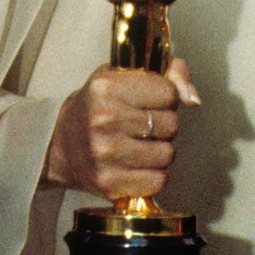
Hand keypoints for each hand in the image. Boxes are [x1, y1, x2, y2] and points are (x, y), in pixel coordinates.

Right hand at [42, 59, 199, 201]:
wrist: (62, 144)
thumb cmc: (98, 106)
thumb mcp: (125, 75)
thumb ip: (170, 73)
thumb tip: (193, 100)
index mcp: (106, 87)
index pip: (168, 92)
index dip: (165, 96)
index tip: (149, 100)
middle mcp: (103, 119)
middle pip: (171, 125)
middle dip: (163, 124)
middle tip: (142, 124)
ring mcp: (105, 153)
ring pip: (167, 154)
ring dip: (160, 150)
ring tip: (139, 143)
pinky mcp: (109, 182)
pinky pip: (158, 180)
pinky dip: (153, 174)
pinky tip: (137, 164)